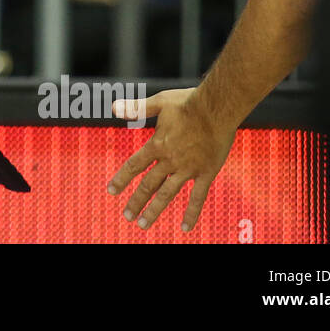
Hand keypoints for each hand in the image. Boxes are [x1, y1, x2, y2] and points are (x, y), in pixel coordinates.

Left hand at [106, 88, 236, 231]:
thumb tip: (112, 107)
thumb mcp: (159, 102)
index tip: (111, 191)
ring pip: (167, 194)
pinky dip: (191, 213)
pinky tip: (185, 228)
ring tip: (143, 224)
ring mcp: (188, 169)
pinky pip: (198, 197)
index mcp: (157, 145)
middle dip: (136, 201)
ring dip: (155, 210)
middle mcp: (170, 160)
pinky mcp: (206, 172)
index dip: (122, 179)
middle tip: (127, 216)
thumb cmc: (188, 102)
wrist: (217, 108)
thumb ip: (136, 107)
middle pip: (149, 185)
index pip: (134, 166)